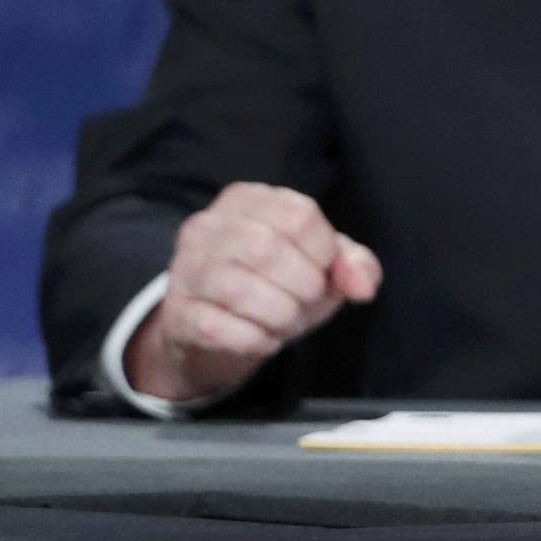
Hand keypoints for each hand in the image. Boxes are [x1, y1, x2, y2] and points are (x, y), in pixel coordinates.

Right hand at [125, 182, 382, 402]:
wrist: (217, 334)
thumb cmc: (277, 286)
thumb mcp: (320, 265)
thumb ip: (352, 264)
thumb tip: (362, 286)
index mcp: (248, 200)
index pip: (300, 216)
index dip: (324, 254)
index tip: (322, 273)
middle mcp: (209, 226)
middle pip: (268, 249)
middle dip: (303, 287)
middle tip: (306, 302)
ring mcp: (186, 269)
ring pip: (240, 289)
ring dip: (280, 315)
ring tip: (285, 321)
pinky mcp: (177, 313)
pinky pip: (218, 329)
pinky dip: (255, 340)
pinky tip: (262, 339)